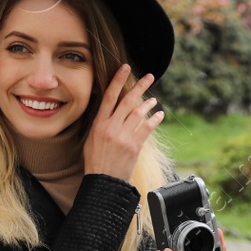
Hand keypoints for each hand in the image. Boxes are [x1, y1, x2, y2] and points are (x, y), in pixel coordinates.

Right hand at [83, 64, 163, 180]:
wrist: (103, 181)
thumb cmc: (96, 161)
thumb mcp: (91, 140)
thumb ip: (101, 125)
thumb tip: (110, 112)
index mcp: (98, 124)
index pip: (109, 97)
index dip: (117, 80)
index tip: (125, 68)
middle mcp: (111, 127)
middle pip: (127, 101)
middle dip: (139, 87)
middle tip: (150, 77)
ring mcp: (123, 136)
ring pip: (138, 113)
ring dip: (148, 104)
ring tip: (154, 100)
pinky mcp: (134, 146)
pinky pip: (147, 128)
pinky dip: (154, 120)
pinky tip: (159, 115)